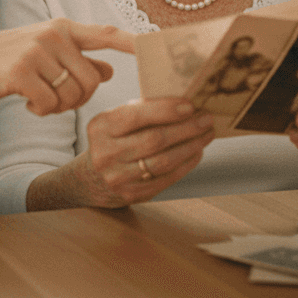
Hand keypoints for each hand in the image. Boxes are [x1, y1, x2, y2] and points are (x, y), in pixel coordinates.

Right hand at [0, 18, 134, 115]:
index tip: (155, 48)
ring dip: (59, 107)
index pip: (107, 33)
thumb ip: (78, 60)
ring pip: (71, 94)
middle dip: (80, 99)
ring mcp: (36, 52)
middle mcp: (54, 35)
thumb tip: (109, 70)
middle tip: (58, 100)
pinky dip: (42, 111)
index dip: (133, 43)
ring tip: (41, 100)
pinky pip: (49, 103)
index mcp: (64, 29)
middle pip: (91, 80)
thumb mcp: (46, 52)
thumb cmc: (11, 59)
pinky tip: (28, 105)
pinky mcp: (20, 72)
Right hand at [69, 98, 214, 207]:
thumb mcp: (115, 120)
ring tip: (206, 134)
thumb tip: (183, 102)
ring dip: (190, 146)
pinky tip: (196, 152)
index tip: (190, 105)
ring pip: (163, 161)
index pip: (135, 116)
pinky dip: (186, 164)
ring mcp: (118, 177)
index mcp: (101, 127)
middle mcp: (106, 153)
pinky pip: (166, 178)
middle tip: (206, 119)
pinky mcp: (131, 195)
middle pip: (154, 140)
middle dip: (186, 128)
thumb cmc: (111, 140)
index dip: (165, 110)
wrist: (90, 179)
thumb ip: (141, 110)